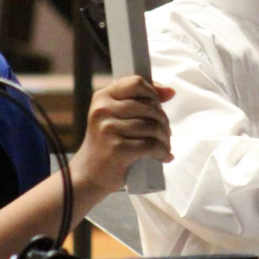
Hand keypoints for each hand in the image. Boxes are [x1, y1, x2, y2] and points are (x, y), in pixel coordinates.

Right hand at [72, 75, 174, 196]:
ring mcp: (108, 129)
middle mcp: (103, 110)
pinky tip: (163, 156)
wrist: (88, 175)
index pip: (137, 83)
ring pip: (153, 126)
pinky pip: (151, 145)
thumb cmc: (106, 144)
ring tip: (165, 146)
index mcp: (102, 97)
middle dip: (163, 121)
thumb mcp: (115, 117)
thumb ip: (139, 101)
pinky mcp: (117, 149)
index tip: (159, 106)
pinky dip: (162, 152)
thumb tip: (170, 92)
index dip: (153, 93)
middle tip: (165, 133)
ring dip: (165, 138)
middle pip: (150, 107)